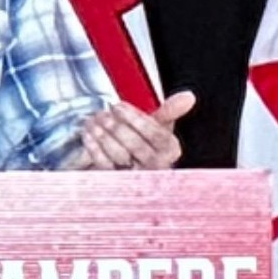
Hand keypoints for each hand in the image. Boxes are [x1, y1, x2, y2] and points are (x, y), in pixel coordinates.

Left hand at [69, 91, 194, 170]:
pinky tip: (88, 134)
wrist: (131, 165)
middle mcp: (156, 166)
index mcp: (170, 150)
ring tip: (93, 121)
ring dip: (103, 135)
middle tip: (103, 113)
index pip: (156, 134)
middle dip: (117, 126)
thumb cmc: (146, 142)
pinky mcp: (117, 182)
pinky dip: (94, 148)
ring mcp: (136, 176)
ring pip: (119, 155)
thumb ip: (171, 111)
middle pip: (136, 146)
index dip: (135, 119)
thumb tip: (189, 96)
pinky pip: (105, 165)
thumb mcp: (159, 126)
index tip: (119, 106)